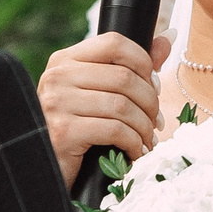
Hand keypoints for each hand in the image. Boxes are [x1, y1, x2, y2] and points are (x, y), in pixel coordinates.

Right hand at [38, 32, 171, 184]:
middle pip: (124, 77)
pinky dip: (134, 143)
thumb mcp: (97, 94)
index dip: (143, 62)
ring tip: (147, 139)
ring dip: (144, 126)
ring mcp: (57, 103)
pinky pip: (114, 130)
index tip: (153, 86)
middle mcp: (57, 76)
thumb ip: (130, 66)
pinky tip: (136, 152)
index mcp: (64, 60)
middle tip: (155, 121)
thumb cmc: (75, 131)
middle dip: (149, 102)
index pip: (114, 43)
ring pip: (122, 105)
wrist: (45, 172)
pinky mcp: (64, 131)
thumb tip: (168, 39)